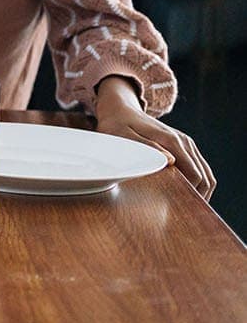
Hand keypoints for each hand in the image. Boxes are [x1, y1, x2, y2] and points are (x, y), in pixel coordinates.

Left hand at [95, 79, 213, 198]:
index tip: (178, 207)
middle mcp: (184, 142)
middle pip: (205, 177)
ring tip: (185, 206)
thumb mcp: (123, 136)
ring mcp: (186, 143)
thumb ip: (147, 148)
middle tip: (183, 213)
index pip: (194, 175)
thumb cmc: (117, 125)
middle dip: (198, 197)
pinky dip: (198, 183)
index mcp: (171, 141)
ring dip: (200, 191)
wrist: (120, 109)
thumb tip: (171, 161)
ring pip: (206, 174)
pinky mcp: (184, 146)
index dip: (190, 194)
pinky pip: (200, 168)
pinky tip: (184, 193)